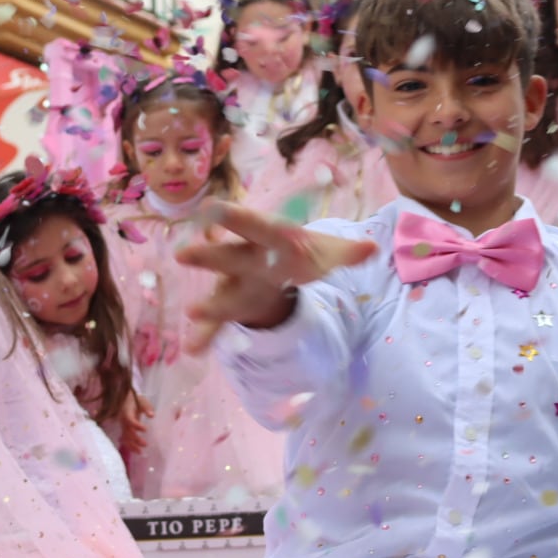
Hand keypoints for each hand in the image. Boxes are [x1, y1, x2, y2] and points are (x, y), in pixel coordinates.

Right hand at [117, 392, 153, 455]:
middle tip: (145, 444)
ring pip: (125, 438)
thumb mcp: (142, 400)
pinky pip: (125, 439)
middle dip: (135, 439)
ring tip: (140, 452)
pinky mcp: (124, 430)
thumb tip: (152, 416)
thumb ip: (146, 407)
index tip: (146, 430)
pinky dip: (129, 446)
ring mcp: (122, 426)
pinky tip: (136, 451)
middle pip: (127, 432)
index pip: (130, 420)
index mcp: (126, 412)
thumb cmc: (135, 399)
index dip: (137, 426)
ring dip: (132, 446)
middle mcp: (123, 420)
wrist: (125, 398)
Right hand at [177, 202, 378, 353]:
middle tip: (185, 254)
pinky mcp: (233, 306)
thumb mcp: (325, 252)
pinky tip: (194, 349)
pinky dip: (207, 336)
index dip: (236, 218)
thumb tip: (372, 248)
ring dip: (209, 303)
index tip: (214, 208)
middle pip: (228, 257)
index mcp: (268, 239)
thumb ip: (344, 252)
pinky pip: (219, 323)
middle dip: (209, 256)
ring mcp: (236, 283)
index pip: (254, 225)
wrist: (279, 264)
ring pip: (221, 293)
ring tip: (193, 312)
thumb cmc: (301, 251)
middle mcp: (247, 258)